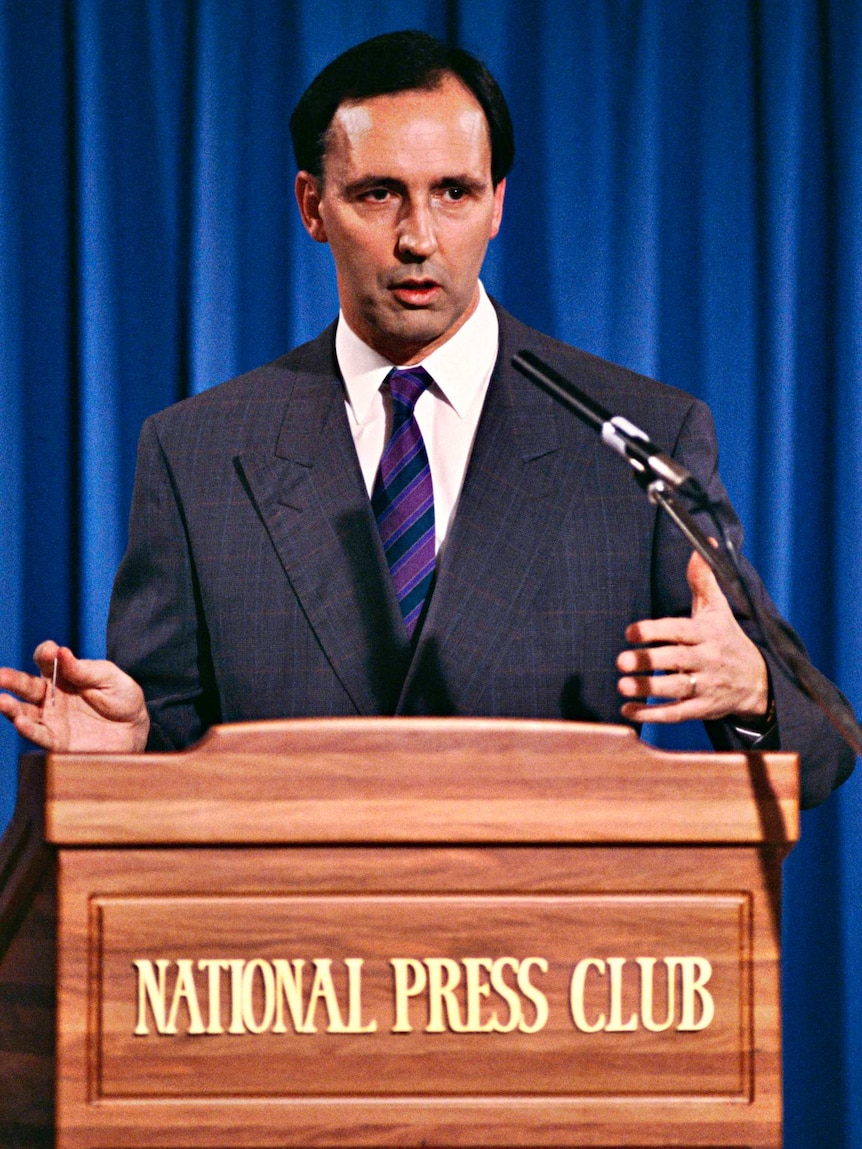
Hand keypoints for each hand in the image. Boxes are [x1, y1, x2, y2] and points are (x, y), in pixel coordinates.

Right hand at [0, 641, 149, 751]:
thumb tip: (61, 652)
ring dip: (10, 707)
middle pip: (26, 685)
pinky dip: (28, 729)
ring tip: (1, 701)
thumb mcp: (110, 679)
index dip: (45, 654)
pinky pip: (39, 735)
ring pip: (24, 712)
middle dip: (11, 679)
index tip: (51, 652)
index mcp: (64, 675)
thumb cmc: (123, 699)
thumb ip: (86, 670)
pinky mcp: (57, 740)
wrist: (136, 730)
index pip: (46, 660)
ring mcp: (52, 718)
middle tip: (0, 676)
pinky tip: (20, 722)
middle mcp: (52, 696)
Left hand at [616, 550, 768, 723]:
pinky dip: (652, 715)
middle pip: (677, 660)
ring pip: (676, 689)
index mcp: (708, 634)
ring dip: (648, 689)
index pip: (681, 631)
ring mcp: (706, 686)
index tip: (631, 632)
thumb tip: (701, 542)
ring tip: (622, 686)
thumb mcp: (718, 609)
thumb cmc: (726, 639)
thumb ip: (703, 579)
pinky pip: (677, 714)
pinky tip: (628, 711)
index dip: (656, 631)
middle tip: (621, 660)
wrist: (760, 681)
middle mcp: (707, 660)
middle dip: (649, 661)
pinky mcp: (702, 709)